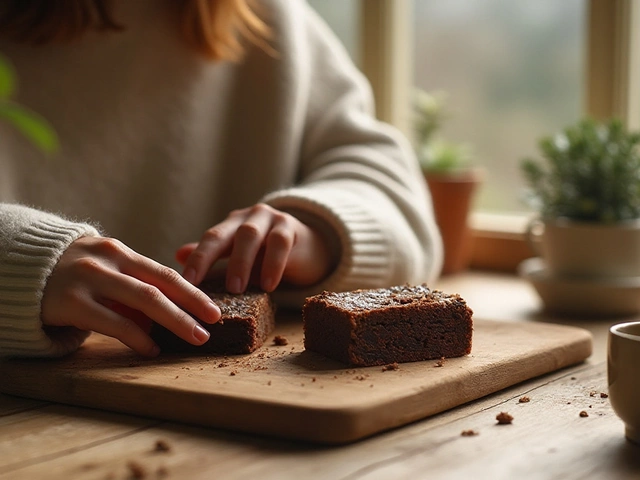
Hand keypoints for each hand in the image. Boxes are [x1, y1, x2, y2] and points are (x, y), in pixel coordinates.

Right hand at [41, 236, 220, 356]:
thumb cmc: (74, 274)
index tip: (214, 309)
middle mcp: (108, 261)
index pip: (165, 273)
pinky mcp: (70, 302)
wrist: (21, 269)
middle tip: (213, 325)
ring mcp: (89, 279)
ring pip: (142, 301)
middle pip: (159, 286)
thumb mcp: (106, 270)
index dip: (192, 292)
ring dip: (173, 321)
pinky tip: (152, 348)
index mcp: (121, 252)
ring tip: (194, 337)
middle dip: (191, 307)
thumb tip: (173, 314)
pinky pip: (112, 322)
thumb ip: (135, 286)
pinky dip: (137, 337)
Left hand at [176, 203, 334, 292]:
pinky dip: (273, 264)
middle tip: (201, 287)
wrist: (311, 246)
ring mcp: (270, 219)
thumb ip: (214, 257)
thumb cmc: (270, 254)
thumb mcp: (241, 256)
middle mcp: (248, 217)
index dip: (197, 259)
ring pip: (250, 236)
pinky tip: (268, 285)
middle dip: (209, 259)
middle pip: (224, 235)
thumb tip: (178, 256)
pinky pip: (280, 243)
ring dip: (241, 262)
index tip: (185, 281)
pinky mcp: (292, 227)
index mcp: (232, 225)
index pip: (210, 239)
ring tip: (236, 289)